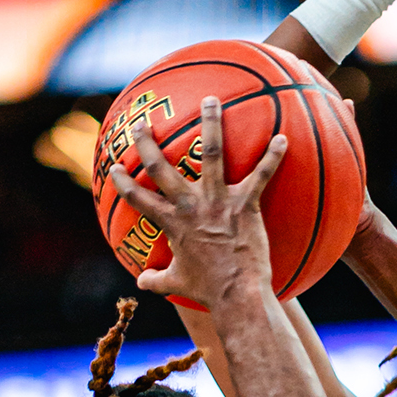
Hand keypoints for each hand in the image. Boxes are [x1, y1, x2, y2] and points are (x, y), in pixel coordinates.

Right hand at [109, 97, 287, 307]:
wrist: (237, 296)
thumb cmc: (208, 290)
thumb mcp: (177, 283)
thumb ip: (157, 279)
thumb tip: (140, 283)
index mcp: (172, 223)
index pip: (138, 199)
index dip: (123, 183)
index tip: (114, 167)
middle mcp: (190, 206)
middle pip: (161, 168)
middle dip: (146, 142)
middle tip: (139, 122)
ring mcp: (218, 202)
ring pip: (211, 154)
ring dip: (211, 124)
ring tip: (210, 100)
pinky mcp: (245, 205)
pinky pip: (261, 175)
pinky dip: (273, 156)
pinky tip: (282, 137)